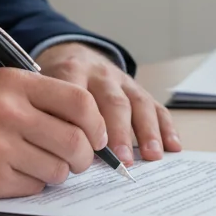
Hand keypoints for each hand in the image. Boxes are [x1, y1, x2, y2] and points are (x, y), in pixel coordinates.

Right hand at [0, 67, 107, 199]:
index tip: (98, 136)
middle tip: (77, 158)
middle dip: (84, 156)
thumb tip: (87, 124)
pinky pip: (33, 187)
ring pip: (58, 169)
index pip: (80, 103)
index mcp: (14, 83)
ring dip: (57, 172)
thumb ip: (37, 97)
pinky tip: (14, 173)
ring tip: (39, 164)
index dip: (97, 124)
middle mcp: (9, 113)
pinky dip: (32, 184)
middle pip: (76, 141)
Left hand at [35, 42, 181, 166]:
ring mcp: (122, 81)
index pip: (78, 95)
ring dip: (147, 131)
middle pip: (113, 101)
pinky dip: (166, 127)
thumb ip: (50, 115)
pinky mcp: (138, 90)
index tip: (89, 149)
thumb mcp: (42, 91)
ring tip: (152, 156)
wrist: (72, 55)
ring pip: (137, 103)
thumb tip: (61, 155)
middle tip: (122, 160)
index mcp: (71, 72)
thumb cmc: (54, 86)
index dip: (85, 122)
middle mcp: (99, 74)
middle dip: (119, 132)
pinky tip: (173, 146)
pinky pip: (155, 106)